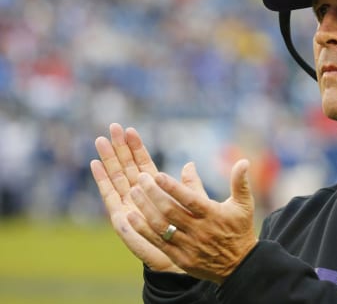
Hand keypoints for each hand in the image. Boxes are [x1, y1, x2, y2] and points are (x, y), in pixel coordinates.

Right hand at [90, 123, 182, 272]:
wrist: (181, 256)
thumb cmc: (190, 231)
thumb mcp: (194, 204)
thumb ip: (190, 185)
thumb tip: (190, 163)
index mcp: (156, 189)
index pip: (143, 163)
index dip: (136, 147)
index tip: (130, 129)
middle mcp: (139, 195)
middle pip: (126, 167)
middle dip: (119, 147)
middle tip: (112, 127)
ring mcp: (128, 205)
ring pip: (116, 177)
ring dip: (108, 159)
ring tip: (99, 141)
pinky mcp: (121, 218)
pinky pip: (110, 196)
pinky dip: (102, 180)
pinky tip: (95, 165)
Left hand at [128, 158, 258, 284]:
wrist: (240, 265)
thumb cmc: (240, 229)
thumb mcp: (243, 205)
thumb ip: (240, 182)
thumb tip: (243, 161)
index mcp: (214, 215)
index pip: (190, 199)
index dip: (173, 187)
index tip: (157, 175)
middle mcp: (200, 230)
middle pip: (171, 211)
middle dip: (153, 193)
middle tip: (140, 178)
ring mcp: (189, 246)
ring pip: (161, 226)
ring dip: (144, 208)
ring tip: (133, 192)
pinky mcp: (181, 258)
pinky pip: (158, 243)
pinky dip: (143, 230)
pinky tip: (131, 217)